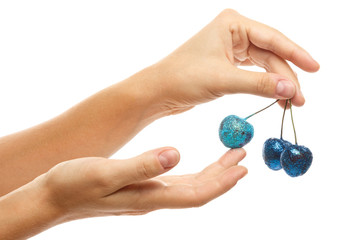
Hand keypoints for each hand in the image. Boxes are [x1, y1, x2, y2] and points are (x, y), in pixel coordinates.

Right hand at [42, 147, 246, 218]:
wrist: (53, 198)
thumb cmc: (74, 185)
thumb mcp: (105, 173)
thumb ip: (140, 165)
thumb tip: (175, 154)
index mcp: (149, 196)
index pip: (195, 194)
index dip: (221, 183)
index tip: (242, 169)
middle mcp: (153, 198)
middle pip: (198, 190)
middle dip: (223, 176)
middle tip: (243, 157)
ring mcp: (146, 195)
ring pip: (189, 186)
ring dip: (211, 173)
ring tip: (228, 157)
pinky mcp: (139, 188)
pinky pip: (175, 182)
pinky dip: (192, 172)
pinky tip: (193, 164)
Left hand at [144, 9, 318, 114]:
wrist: (159, 92)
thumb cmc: (184, 78)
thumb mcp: (224, 80)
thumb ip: (259, 84)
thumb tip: (290, 90)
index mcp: (232, 24)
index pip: (272, 38)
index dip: (296, 54)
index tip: (315, 68)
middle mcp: (233, 32)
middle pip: (270, 54)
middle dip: (285, 77)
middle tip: (299, 99)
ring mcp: (230, 48)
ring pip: (263, 65)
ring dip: (276, 84)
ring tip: (290, 103)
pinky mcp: (227, 64)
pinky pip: (252, 73)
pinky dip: (263, 86)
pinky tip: (275, 97)